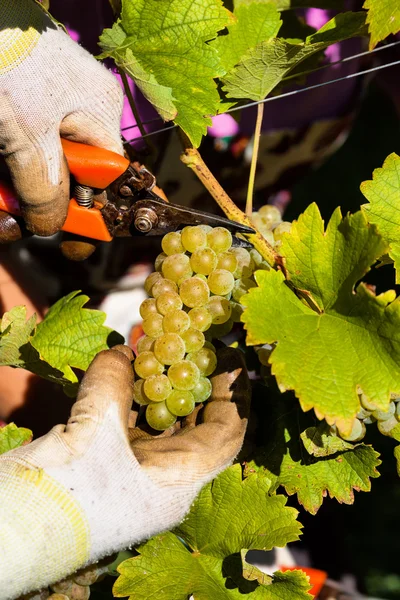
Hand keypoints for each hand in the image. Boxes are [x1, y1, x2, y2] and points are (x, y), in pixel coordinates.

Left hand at [0, 0, 122, 237]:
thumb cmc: (6, 63)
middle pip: (68, 175)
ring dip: (16, 191)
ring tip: (0, 211)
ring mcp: (42, 108)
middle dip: (42, 203)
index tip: (78, 241)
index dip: (96, 210)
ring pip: (37, 165)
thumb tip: (51, 227)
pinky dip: (4, 173)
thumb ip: (44, 186)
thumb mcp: (28, 136)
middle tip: (17, 224)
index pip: (110, 176)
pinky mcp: (16, 107)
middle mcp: (75, 112)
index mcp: (97, 114)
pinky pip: (17, 151)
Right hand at [0, 345, 249, 599]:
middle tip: (195, 346)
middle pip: (197, 425)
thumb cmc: (63, 496)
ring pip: (162, 424)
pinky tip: (125, 369)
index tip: (233, 358)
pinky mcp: (107, 467)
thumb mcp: (93, 432)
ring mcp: (135, 474)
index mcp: (178, 482)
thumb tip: (124, 351)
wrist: (11, 533)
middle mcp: (164, 479)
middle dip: (196, 384)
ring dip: (161, 387)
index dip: (235, 394)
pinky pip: (131, 427)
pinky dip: (131, 397)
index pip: (227, 434)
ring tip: (162, 349)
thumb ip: (112, 384)